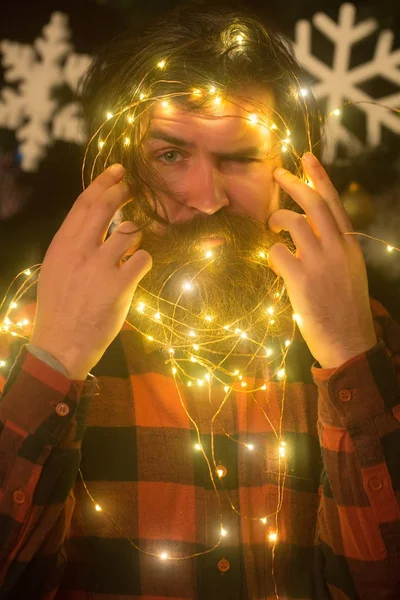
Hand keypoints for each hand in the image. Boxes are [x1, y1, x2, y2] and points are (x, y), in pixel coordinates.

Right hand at [31, 164, 151, 378]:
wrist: (62, 343)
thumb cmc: (59, 307)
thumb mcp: (56, 269)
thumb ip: (73, 245)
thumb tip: (92, 225)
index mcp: (63, 244)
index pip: (84, 203)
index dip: (103, 183)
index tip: (117, 172)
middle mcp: (81, 249)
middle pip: (107, 207)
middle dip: (123, 192)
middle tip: (133, 187)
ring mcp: (101, 266)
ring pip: (130, 231)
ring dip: (135, 236)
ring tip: (128, 251)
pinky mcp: (120, 284)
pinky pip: (143, 258)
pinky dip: (143, 262)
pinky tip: (135, 271)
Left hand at [267, 152, 376, 368]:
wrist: (349, 342)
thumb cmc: (346, 309)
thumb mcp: (349, 272)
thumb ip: (334, 249)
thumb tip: (311, 233)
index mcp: (349, 246)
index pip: (334, 203)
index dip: (319, 178)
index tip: (307, 158)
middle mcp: (337, 249)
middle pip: (313, 203)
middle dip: (293, 183)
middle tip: (276, 173)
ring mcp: (319, 262)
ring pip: (294, 222)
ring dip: (277, 219)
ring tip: (271, 226)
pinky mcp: (301, 279)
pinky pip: (277, 252)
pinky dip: (270, 252)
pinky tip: (272, 261)